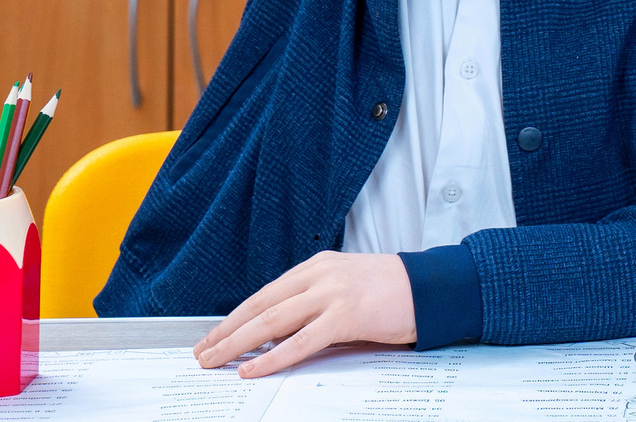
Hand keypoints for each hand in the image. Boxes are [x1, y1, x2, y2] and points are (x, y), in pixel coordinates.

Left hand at [191, 251, 415, 376]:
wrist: (432, 287)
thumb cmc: (392, 291)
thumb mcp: (346, 286)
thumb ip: (314, 302)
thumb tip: (278, 332)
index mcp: (318, 266)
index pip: (265, 293)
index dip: (235, 317)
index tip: (214, 335)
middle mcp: (321, 275)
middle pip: (260, 306)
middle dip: (226, 332)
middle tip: (203, 352)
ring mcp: (333, 294)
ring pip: (272, 321)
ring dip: (238, 344)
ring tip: (215, 361)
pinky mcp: (347, 316)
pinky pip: (301, 341)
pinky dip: (272, 357)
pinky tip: (253, 369)